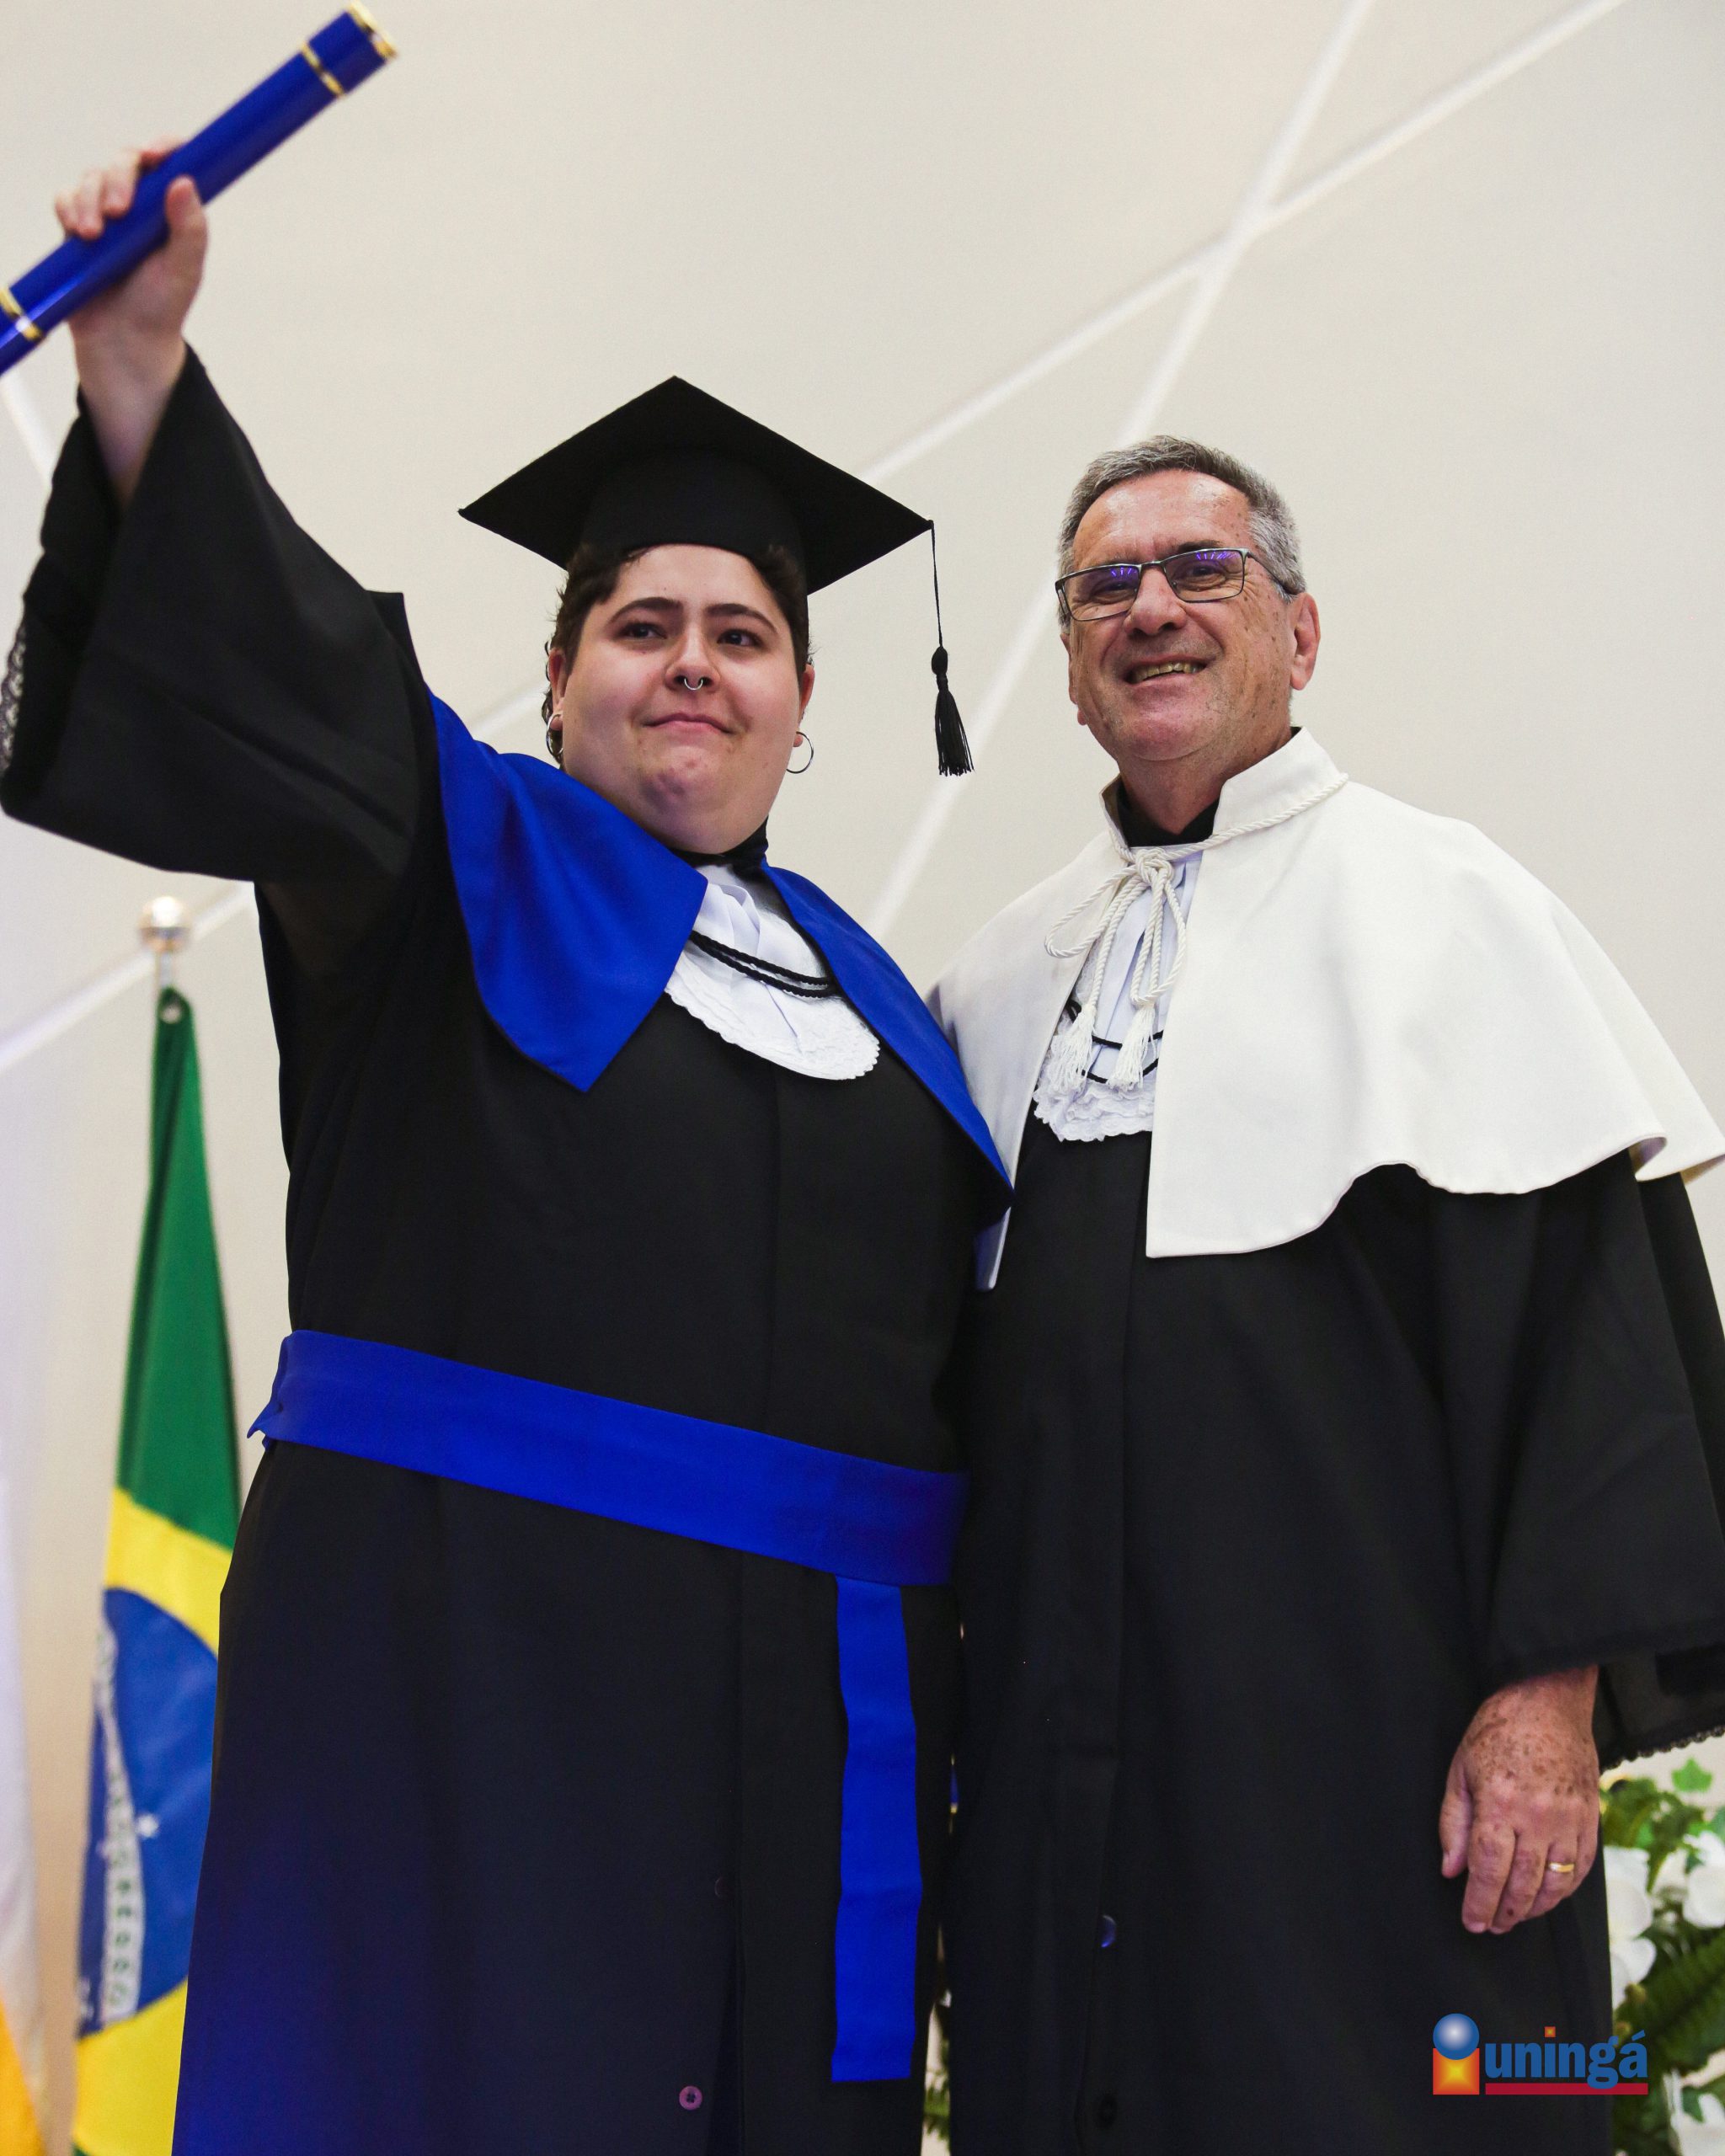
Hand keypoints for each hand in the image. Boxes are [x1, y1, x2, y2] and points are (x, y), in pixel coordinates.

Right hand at [55, 142, 206, 502]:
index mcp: (172, 209)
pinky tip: (77, 231)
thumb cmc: (160, 307)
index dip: (164, 148)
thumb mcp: (183, 271)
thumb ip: (190, 229)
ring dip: (89, 199)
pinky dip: (69, 207)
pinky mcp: (78, 225)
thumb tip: (186, 182)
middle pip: (125, 162)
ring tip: (93, 235)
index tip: (157, 154)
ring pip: (91, 178)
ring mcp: (107, 212)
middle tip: (119, 212)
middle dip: (118, 179)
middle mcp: (141, 204)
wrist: (123, 342)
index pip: (170, 164)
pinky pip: (66, 199)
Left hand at [1439, 1666, 1599, 1933]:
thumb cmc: (1497, 1730)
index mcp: (1499, 1803)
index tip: (1472, 1923)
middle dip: (1504, 1912)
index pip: (1488, 1869)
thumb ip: (1454, 1823)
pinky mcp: (1590, 1817)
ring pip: (1555, 1883)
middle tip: (1490, 1925)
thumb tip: (1452, 1870)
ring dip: (1534, 1908)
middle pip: (1522, 1884)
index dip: (1479, 1903)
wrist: (1547, 1699)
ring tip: (1514, 1916)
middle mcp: (1538, 1817)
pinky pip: (1582, 1868)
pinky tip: (1548, 1897)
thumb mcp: (1460, 1769)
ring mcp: (1569, 1819)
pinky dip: (1565, 1890)